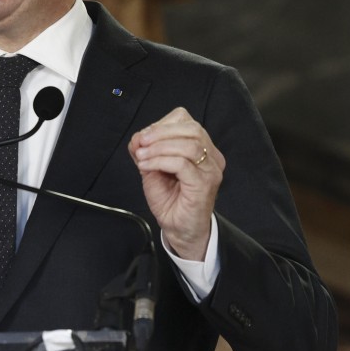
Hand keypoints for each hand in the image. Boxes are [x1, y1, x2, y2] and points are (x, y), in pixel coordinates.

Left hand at [128, 107, 224, 259]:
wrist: (178, 228)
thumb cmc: (170, 200)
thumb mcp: (152, 169)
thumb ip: (145, 151)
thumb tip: (138, 137)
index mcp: (203, 149)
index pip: (187, 122)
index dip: (162, 125)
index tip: (143, 137)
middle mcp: (211, 157)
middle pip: (192, 128)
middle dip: (160, 132)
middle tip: (141, 143)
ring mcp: (210, 170)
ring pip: (188, 145)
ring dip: (158, 148)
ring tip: (142, 157)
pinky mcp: (203, 184)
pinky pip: (182, 164)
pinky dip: (159, 161)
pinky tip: (146, 167)